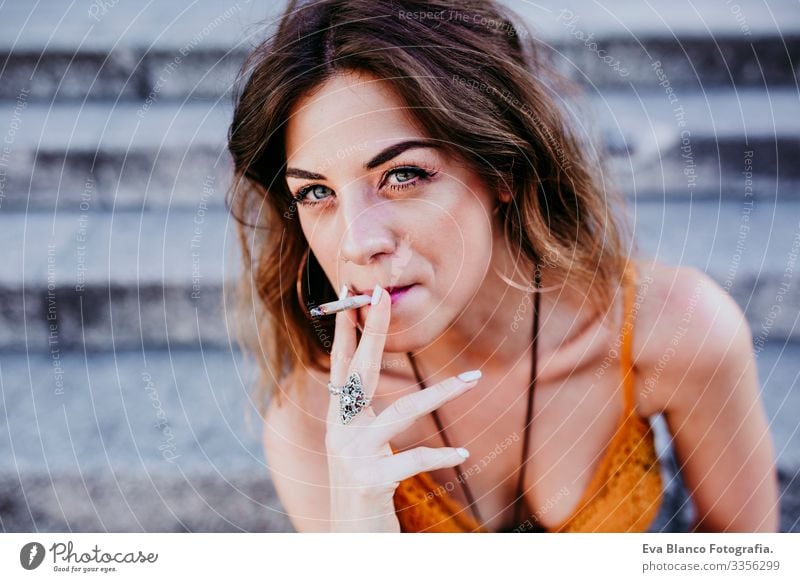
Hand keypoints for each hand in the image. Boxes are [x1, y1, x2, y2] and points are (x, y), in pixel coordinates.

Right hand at [325, 285, 481, 531]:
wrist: (351, 539)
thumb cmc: (363, 489)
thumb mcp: (359, 449)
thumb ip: (366, 419)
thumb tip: (375, 384)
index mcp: (339, 421)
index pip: (342, 368)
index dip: (348, 333)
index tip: (354, 299)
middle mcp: (340, 432)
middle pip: (360, 373)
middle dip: (371, 332)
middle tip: (381, 296)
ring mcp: (353, 455)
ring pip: (401, 414)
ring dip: (440, 395)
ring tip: (473, 381)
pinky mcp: (371, 480)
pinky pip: (412, 459)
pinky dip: (440, 454)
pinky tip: (463, 451)